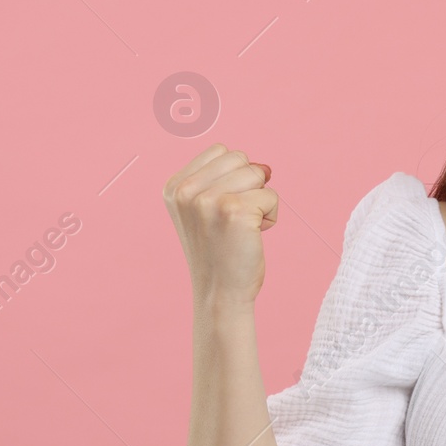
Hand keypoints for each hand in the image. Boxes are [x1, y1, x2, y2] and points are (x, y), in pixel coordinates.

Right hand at [163, 144, 276, 307]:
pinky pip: (271, 195)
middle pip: (240, 158)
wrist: (220, 294)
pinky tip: (253, 237)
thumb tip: (265, 167)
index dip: (233, 177)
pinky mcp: (235, 211)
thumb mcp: (204, 210)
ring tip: (243, 228)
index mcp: (174, 187)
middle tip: (234, 221)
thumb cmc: (219, 252)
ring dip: (260, 201)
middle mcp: (186, 191)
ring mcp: (208, 200)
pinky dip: (271, 216)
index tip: (221, 211)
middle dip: (248, 186)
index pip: (220, 151)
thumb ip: (223, 179)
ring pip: (257, 174)